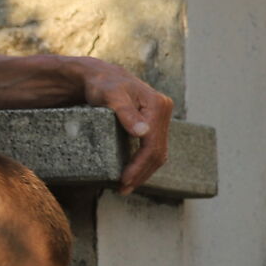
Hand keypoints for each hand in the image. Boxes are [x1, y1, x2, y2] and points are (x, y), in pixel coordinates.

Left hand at [77, 59, 173, 192]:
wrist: (101, 77)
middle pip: (158, 151)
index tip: (124, 180)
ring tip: (127, 186)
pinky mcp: (155, 122)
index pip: (152, 144)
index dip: (139, 166)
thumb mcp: (110, 96)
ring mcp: (161, 117)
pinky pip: (153, 147)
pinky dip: (144, 163)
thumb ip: (125, 113)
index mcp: (157, 105)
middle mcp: (164, 110)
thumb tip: (143, 132)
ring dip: (144, 172)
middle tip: (123, 189)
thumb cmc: (103, 85)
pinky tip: (133, 173)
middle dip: (141, 173)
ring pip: (158, 152)